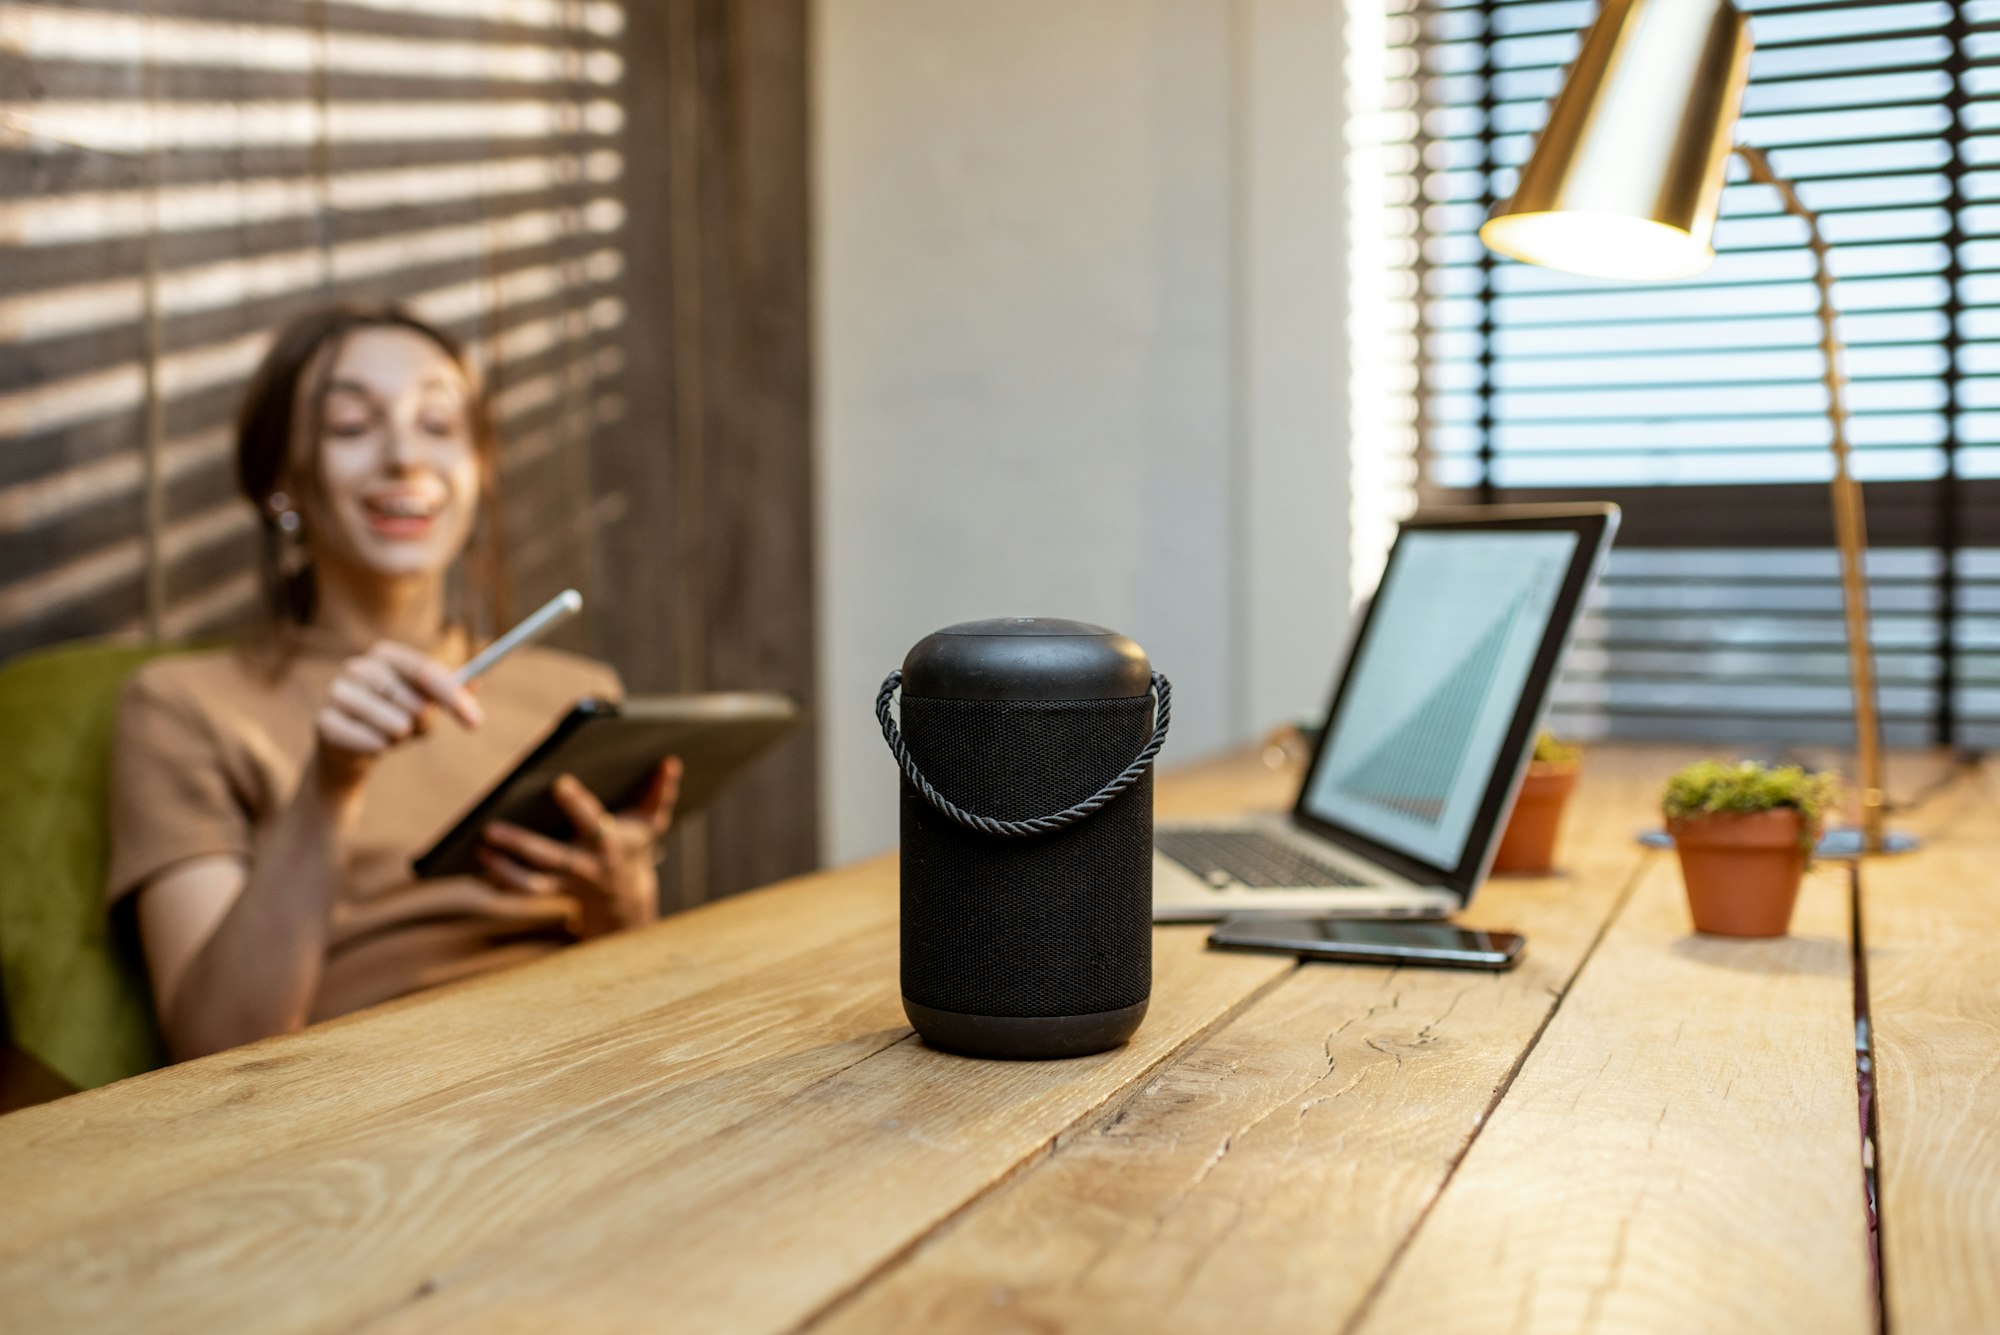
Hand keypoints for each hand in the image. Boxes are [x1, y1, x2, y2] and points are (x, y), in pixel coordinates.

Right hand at [315, 641, 482, 793]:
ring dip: (401, 736)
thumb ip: (451, 690)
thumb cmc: (394, 716)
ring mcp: (336, 693)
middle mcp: (357, 667)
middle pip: (413, 700)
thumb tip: (476, 680)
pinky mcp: (325, 723)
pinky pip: (372, 742)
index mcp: (385, 654)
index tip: (476, 722)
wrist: (351, 747)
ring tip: (390, 733)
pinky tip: (371, 744)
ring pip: (395, 725)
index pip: (425, 670)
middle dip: (426, 722)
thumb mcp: (426, 701)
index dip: (452, 696)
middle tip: (417, 728)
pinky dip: (380, 748)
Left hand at [477, 758, 682, 938]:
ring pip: (531, 885)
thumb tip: (669, 762)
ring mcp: (566, 884)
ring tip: (479, 848)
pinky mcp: (550, 893)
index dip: (577, 804)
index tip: (559, 782)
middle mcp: (586, 866)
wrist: (625, 899)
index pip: (592, 822)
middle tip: (488, 828)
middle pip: (551, 858)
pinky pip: (521, 893)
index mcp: (609, 845)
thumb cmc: (633, 845)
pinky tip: (475, 866)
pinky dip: (497, 882)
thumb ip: (660, 792)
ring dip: (503, 869)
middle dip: (520, 845)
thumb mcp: (652, 822)